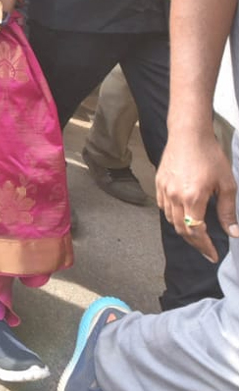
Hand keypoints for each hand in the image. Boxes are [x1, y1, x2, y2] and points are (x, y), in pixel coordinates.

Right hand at [155, 128, 237, 261]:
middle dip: (195, 244)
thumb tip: (233, 232)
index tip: (213, 256)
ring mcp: (164, 190)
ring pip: (171, 219)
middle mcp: (174, 197)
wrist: (188, 135)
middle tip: (207, 251)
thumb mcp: (227, 184)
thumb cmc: (210, 156)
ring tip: (197, 236)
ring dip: (184, 231)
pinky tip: (184, 217)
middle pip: (181, 229)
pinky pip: (164, 207)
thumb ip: (228, 210)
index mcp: (193, 198)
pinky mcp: (159, 184)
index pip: (196, 231)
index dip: (205, 246)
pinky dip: (174, 217)